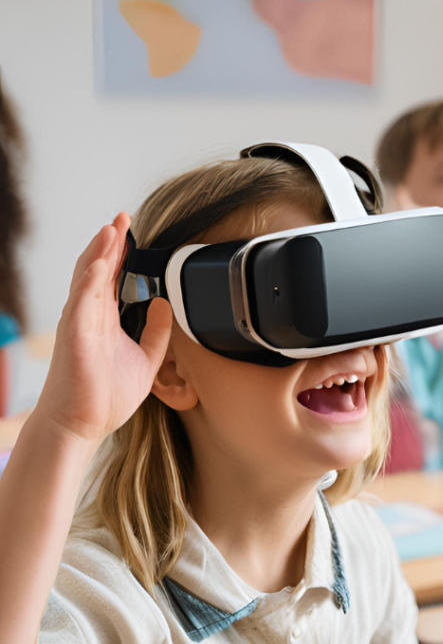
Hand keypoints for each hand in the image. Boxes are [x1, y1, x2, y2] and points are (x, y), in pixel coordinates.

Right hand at [34, 214, 172, 445]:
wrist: (81, 425)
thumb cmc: (104, 396)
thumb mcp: (146, 360)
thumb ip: (157, 334)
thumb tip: (165, 305)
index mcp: (105, 321)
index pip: (113, 278)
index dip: (122, 254)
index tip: (132, 231)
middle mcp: (89, 317)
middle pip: (98, 270)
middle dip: (110, 243)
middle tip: (123, 217)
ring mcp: (79, 324)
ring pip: (88, 279)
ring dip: (100, 253)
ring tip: (112, 228)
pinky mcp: (74, 336)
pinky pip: (81, 302)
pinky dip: (90, 280)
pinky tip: (100, 262)